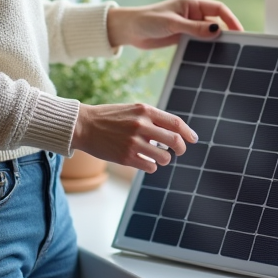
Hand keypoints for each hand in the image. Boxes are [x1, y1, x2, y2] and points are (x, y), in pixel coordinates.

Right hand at [72, 102, 197, 172]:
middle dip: (181, 148)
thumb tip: (175, 132)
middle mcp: (141, 125)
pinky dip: (152, 166)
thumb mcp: (132, 110)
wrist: (84, 125)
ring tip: (158, 156)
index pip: (175, 123)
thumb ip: (152, 118)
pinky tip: (146, 162)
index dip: (188, 132)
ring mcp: (134, 142)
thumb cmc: (110, 117)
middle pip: (175, 141)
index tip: (193, 139)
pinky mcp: (126, 157)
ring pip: (164, 157)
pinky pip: (151, 166)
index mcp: (144, 111)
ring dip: (165, 159)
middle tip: (179, 151)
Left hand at [106, 0, 244, 50]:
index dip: (231, 19)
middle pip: (216, 21)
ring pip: (208, 33)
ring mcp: (188, 26)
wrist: (129, 30)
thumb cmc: (148, 20)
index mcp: (192, 3)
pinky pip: (199, 42)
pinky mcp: (182, 37)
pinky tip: (211, 59)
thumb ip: (194, 28)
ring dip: (216, 42)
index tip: (239, 32)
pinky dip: (205, 49)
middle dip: (226, 32)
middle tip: (237, 46)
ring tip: (226, 54)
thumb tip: (217, 30)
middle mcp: (192, 13)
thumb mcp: (173, 23)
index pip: (219, 8)